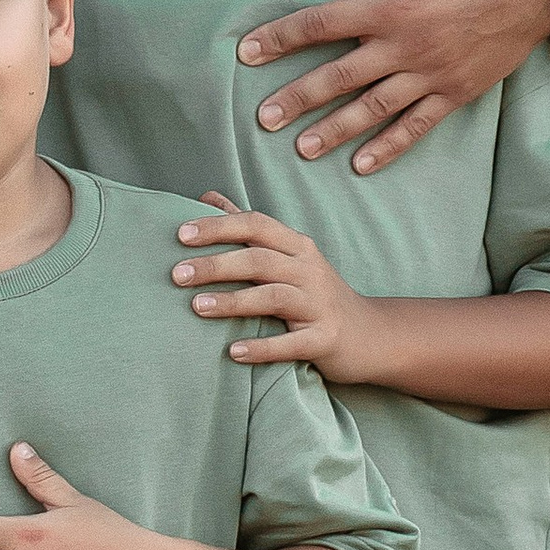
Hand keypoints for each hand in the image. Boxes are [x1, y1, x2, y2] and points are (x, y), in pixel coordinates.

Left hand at [172, 196, 373, 378]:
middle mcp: (309, 270)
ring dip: (233, 302)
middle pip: (259, 260)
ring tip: (196, 307)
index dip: (218, 227)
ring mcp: (319, 305)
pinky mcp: (326, 339)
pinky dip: (263, 348)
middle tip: (176, 274)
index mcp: (297, 246)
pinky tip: (233, 353)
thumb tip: (207, 196)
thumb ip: (250, 229)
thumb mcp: (290, 256)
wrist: (373, 335)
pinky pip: (292, 343)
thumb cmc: (316, 293)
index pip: (256, 225)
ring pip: (273, 297)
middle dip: (216, 265)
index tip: (180, 234)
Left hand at [237, 0, 549, 171]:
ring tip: (302, 148)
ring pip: (374, 109)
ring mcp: (431, 73)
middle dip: (297, 98)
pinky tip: (362, 164)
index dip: (280, 38)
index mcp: (388, 5)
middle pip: (339, 76)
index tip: (247, 53)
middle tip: (263, 119)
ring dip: (336, 130)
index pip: (320, 24)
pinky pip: (417, 125)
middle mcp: (405, 45)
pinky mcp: (457, 91)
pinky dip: (389, 147)